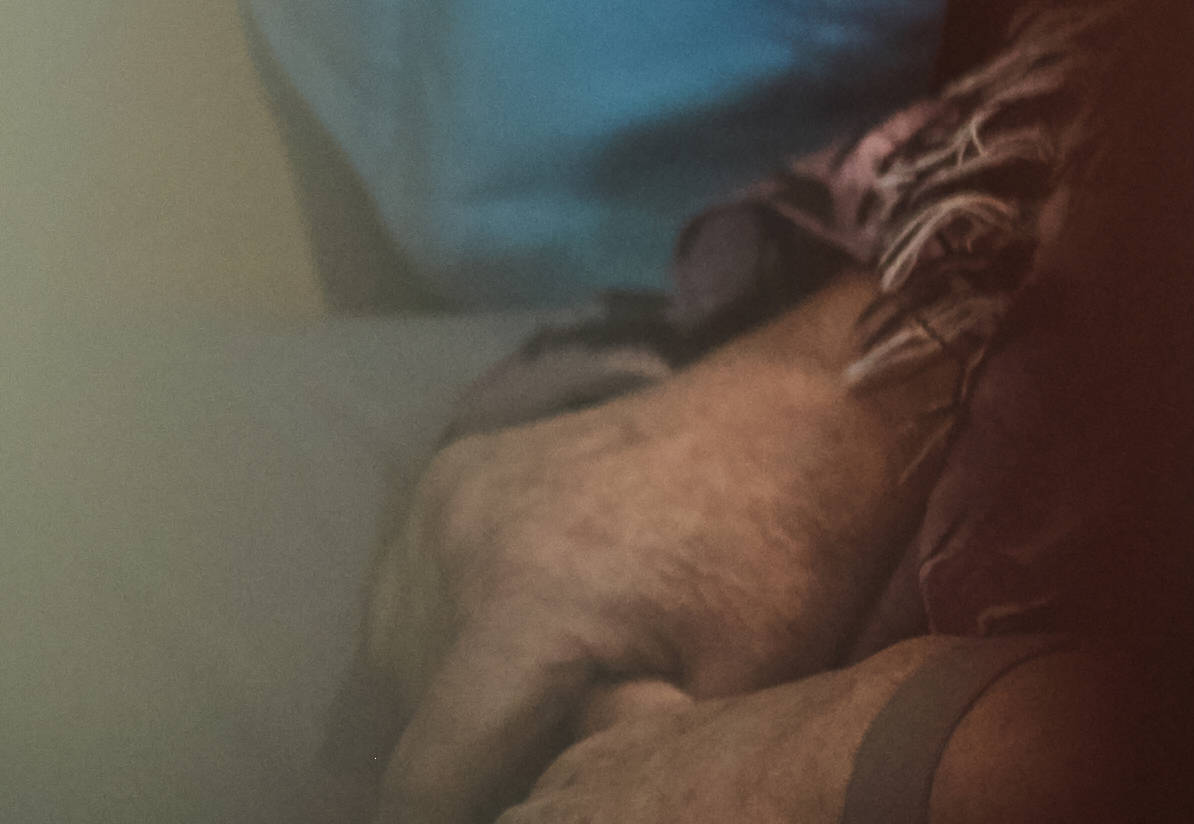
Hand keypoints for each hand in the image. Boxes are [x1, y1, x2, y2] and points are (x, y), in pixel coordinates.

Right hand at [365, 292, 939, 823]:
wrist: (796, 411)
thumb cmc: (781, 562)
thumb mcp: (726, 693)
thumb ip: (611, 758)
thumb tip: (531, 801)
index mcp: (525, 600)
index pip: (427, 768)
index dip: (443, 822)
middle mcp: (458, 537)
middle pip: (410, 713)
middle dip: (462, 758)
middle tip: (540, 760)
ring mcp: (444, 493)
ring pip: (397, 655)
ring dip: (442, 700)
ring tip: (533, 709)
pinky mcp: (447, 472)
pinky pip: (405, 592)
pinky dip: (441, 639)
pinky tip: (512, 654)